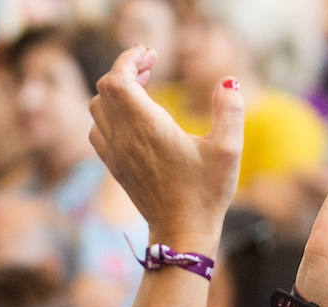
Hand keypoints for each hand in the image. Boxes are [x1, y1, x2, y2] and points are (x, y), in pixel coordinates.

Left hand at [89, 45, 243, 248]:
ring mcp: (116, 155)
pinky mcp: (116, 168)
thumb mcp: (229, 149)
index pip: (117, 79)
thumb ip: (230, 109)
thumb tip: (228, 81)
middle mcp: (124, 138)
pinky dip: (108, 115)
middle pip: (105, 89)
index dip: (129, 59)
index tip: (151, 53)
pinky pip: (98, 132)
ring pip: (97, 109)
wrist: (182, 233)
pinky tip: (132, 119)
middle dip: (125, 70)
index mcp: (147, 127)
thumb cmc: (206, 192)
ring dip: (115, 92)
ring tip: (142, 89)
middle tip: (150, 66)